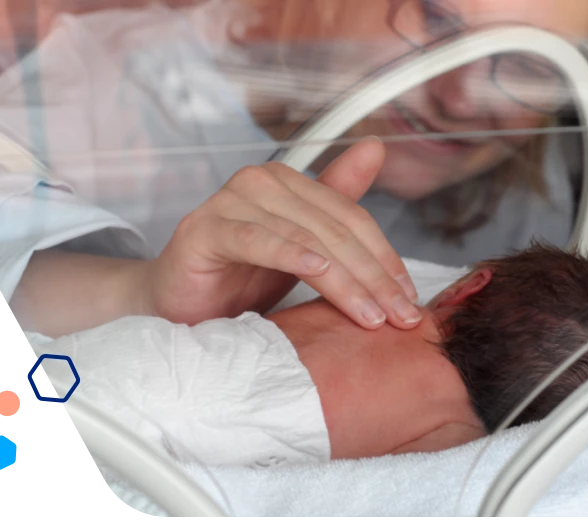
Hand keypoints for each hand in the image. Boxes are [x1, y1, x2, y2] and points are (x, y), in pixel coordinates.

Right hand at [142, 137, 421, 329]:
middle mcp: (260, 182)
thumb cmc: (239, 277)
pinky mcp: (206, 229)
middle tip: (401, 317)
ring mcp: (231, 202)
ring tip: (372, 316)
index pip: (352, 219)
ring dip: (345, 280)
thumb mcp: (301, 250)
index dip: (386, 259)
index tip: (410, 300)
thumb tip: (376, 146)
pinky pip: (258, 240)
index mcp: (287, 182)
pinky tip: (318, 272)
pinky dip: (290, 255)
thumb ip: (337, 205)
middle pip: (334, 230)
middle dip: (374, 277)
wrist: (178, 305)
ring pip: (305, 239)